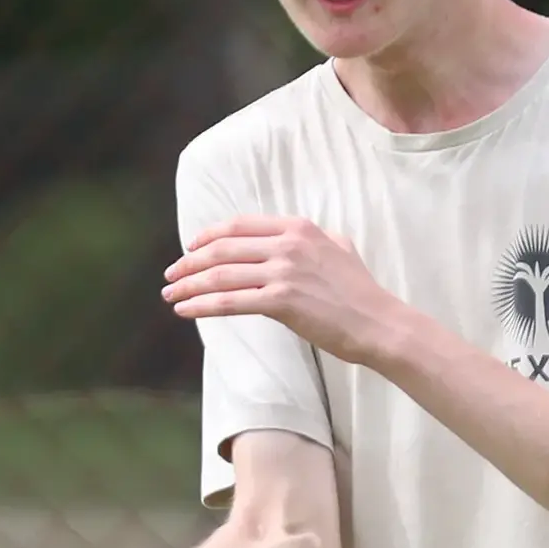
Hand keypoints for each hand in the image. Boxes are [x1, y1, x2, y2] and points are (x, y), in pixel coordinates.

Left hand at [164, 215, 407, 364]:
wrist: (377, 322)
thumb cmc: (359, 292)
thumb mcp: (340, 248)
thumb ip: (314, 239)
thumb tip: (296, 238)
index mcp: (298, 228)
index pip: (239, 225)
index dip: (208, 236)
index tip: (190, 247)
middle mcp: (288, 245)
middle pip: (223, 248)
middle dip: (189, 262)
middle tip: (170, 274)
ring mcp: (283, 272)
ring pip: (221, 275)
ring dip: (188, 285)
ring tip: (170, 295)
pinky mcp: (281, 302)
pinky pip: (230, 302)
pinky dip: (202, 306)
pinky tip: (185, 311)